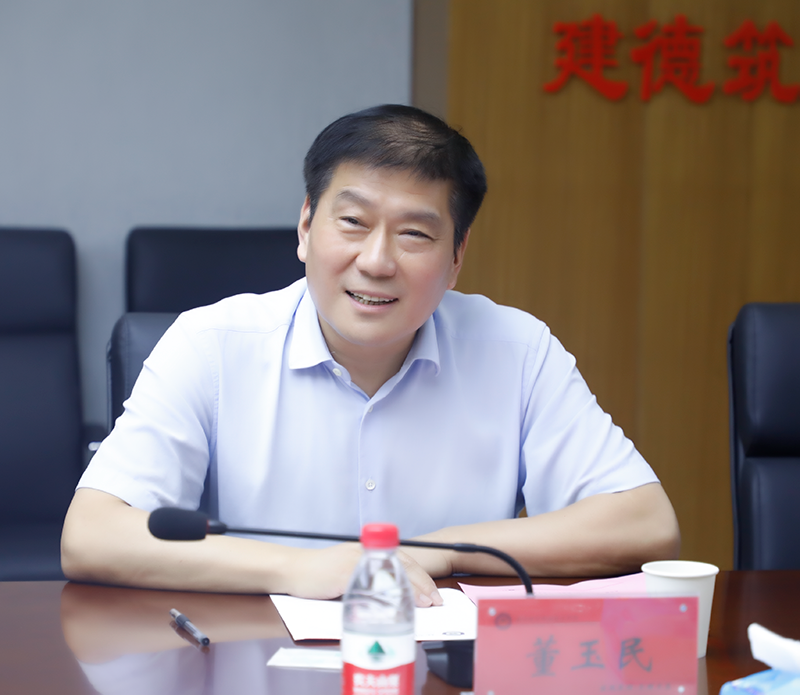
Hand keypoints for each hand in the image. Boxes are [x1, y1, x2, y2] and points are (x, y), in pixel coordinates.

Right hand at [288, 543, 442, 606]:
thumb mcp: (348, 572)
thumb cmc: (318, 574)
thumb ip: (368, 579)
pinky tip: (395, 605)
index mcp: (368, 550)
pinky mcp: (344, 573)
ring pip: (390, 573)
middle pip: (402, 565)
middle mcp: (365, 552)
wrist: (292, 570)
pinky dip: (385, 596)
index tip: (433, 593)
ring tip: (423, 604)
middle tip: (435, 600)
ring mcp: (355, 561)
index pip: (402, 560)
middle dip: (422, 584)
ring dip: (410, 590)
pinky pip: (369, 585)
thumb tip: (393, 598)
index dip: (420, 576)